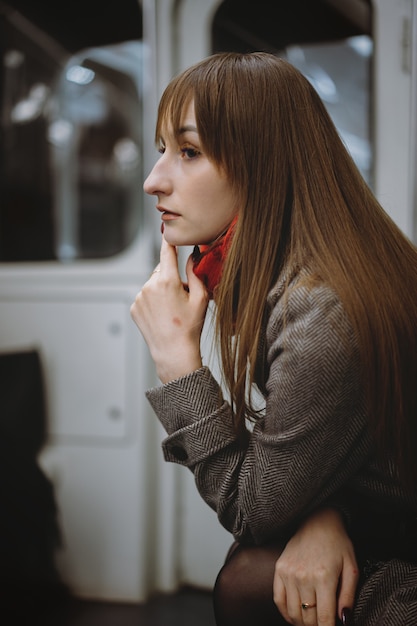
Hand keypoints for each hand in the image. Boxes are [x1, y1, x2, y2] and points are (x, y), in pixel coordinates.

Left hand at [130, 237, 208, 382]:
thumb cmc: (189, 327)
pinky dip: (152, 301)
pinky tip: (161, 315)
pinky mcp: (134, 307)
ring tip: (171, 309)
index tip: (168, 232)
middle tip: (181, 296)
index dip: (169, 241)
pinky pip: (145, 296)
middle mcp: (149, 286)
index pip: (167, 252)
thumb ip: (196, 273)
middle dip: (171, 277)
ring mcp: (139, 297)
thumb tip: (192, 256)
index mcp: (167, 281)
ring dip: (161, 290)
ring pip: (152, 284)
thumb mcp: (200, 298)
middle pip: (161, 270)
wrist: (173, 352)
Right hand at [273, 508, 358, 624]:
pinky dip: (286, 613)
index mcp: (324, 577)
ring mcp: (289, 573)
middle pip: (309, 618)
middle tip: (324, 622)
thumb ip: (348, 597)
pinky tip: (295, 616)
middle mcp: (304, 576)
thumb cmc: (338, 544)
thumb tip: (344, 621)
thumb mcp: (352, 568)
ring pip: (294, 613)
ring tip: (312, 622)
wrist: (318, 521)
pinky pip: (278, 600)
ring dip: (303, 623)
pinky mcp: (279, 569)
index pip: (325, 618)